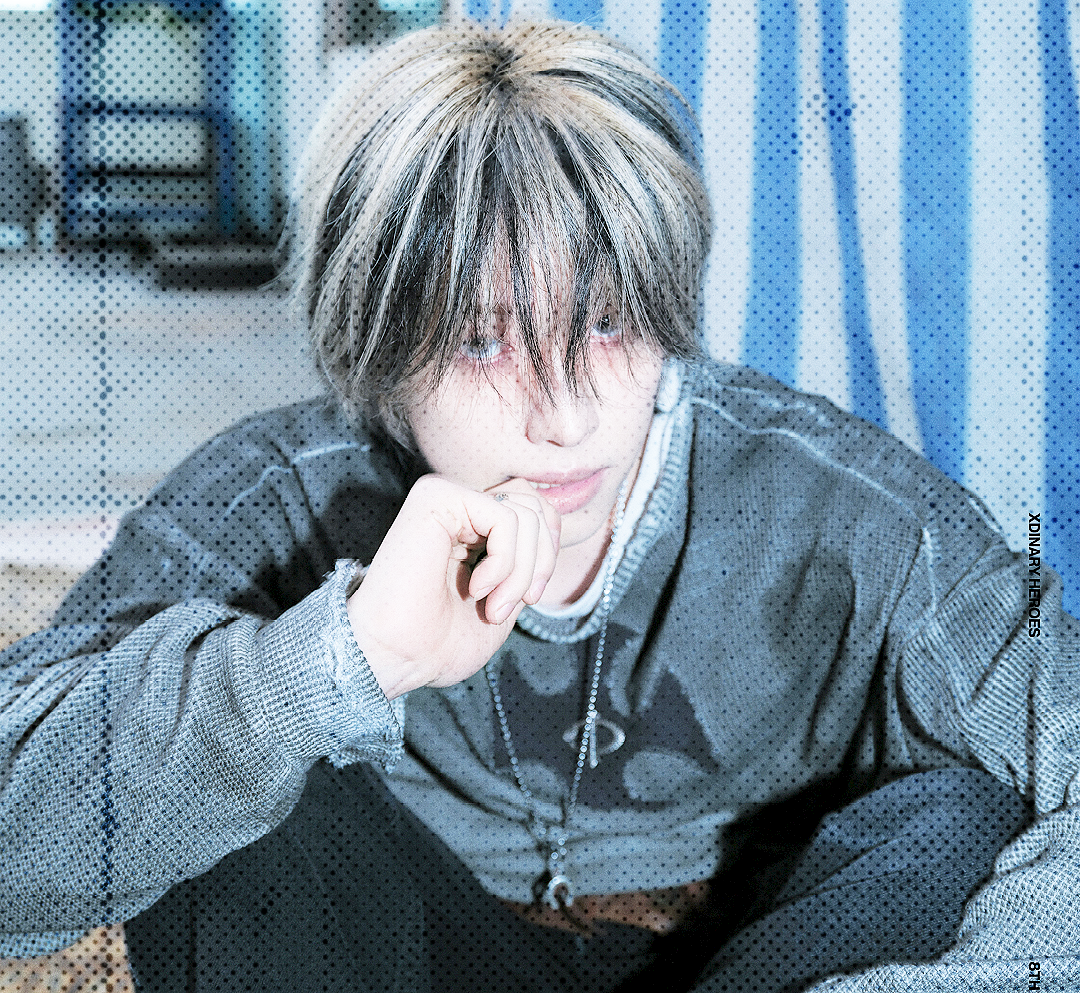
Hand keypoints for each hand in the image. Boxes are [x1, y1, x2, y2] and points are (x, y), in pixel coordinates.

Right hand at [346, 474, 560, 698]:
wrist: (397, 658)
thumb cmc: (440, 641)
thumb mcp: (507, 596)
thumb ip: (527, 558)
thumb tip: (552, 528)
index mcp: (471, 525)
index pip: (537, 510)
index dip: (547, 554)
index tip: (528, 599)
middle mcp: (458, 504)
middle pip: (536, 506)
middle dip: (541, 561)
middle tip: (517, 604)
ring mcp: (447, 496)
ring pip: (527, 513)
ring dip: (521, 572)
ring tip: (492, 606)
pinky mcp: (437, 496)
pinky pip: (506, 518)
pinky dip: (505, 562)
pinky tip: (476, 588)